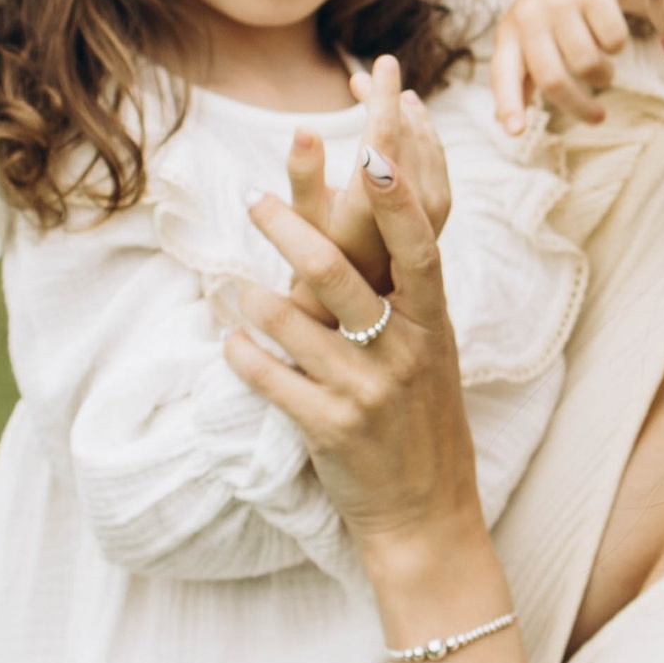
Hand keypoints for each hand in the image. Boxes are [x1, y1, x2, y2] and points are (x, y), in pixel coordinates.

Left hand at [224, 120, 489, 567]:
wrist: (427, 512)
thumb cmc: (425, 419)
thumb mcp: (434, 349)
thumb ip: (409, 291)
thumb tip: (389, 223)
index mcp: (433, 323)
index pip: (419, 247)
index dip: (397, 199)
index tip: (372, 150)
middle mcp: (405, 351)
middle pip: (341, 275)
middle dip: (291, 229)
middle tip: (252, 197)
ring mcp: (368, 391)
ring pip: (296, 325)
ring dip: (254, 298)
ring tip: (231, 285)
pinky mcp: (331, 429)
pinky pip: (272, 380)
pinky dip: (244, 356)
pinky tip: (229, 342)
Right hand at [282, 55, 452, 290]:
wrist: (359, 315)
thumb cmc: (317, 267)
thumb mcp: (302, 222)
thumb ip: (305, 175)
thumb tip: (305, 128)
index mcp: (376, 210)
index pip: (385, 138)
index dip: (384, 96)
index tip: (383, 61)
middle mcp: (412, 211)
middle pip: (408, 136)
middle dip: (389, 100)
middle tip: (364, 76)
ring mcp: (432, 212)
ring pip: (427, 144)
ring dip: (406, 113)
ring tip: (382, 89)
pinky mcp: (438, 210)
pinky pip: (435, 156)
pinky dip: (421, 130)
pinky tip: (407, 116)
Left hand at [493, 0, 653, 131]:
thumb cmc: (551, 11)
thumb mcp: (527, 37)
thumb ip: (519, 76)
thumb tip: (502, 122)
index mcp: (509, 34)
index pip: (504, 73)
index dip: (508, 103)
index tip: (515, 132)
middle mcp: (529, 17)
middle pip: (553, 79)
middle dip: (579, 107)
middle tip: (598, 117)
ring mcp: (560, 2)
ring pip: (587, 64)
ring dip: (603, 75)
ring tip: (604, 69)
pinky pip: (613, 40)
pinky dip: (618, 48)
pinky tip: (612, 38)